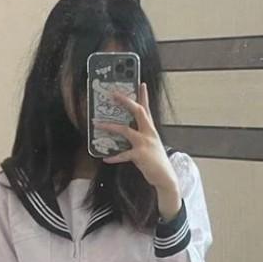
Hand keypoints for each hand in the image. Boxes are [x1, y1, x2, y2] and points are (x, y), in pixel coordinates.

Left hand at [94, 82, 182, 218]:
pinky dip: (114, 156)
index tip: (141, 83)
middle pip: (138, 111)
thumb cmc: (155, 161)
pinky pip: (124, 154)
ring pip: (125, 130)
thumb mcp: (150, 145)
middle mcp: (149, 133)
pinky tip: (106, 158)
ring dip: (109, 126)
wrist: (165, 177)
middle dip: (125, 101)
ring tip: (96, 124)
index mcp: (151, 130)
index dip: (144, 96)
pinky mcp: (140, 155)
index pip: (147, 109)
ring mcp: (145, 143)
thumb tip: (125, 132)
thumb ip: (140, 136)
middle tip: (113, 94)